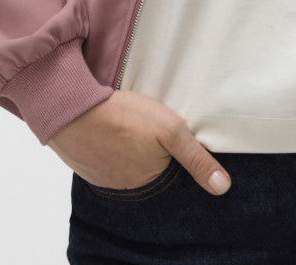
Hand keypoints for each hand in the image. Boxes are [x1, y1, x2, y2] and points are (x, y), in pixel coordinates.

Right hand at [48, 89, 231, 194]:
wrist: (72, 108)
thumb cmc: (123, 116)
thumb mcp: (170, 129)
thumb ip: (197, 157)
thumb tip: (223, 187)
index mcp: (149, 179)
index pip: (170, 168)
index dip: (172, 150)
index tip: (167, 133)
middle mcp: (126, 184)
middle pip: (148, 166)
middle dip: (150, 149)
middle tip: (147, 124)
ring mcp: (104, 176)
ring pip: (126, 162)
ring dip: (129, 147)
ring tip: (129, 124)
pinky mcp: (86, 164)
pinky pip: (105, 158)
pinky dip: (109, 146)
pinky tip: (110, 129)